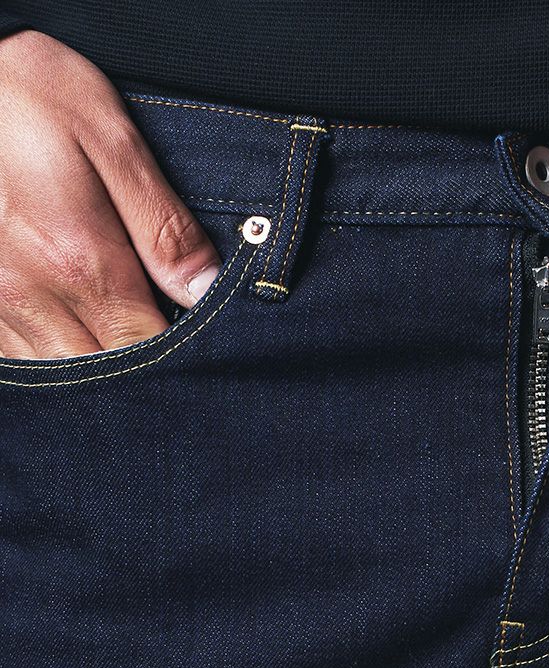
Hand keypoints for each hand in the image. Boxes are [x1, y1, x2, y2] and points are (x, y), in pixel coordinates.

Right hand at [0, 30, 219, 358]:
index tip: (207, 346)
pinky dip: (57, 356)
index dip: (181, 356)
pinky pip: (21, 356)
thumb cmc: (28, 93)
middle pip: (101, 373)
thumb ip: (162, 225)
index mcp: (78, 259)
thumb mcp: (110, 138)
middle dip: (142, 371)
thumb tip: (208, 290)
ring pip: (58, 373)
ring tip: (128, 337)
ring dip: (99, 369)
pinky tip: (81, 332)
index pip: (145, 346)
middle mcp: (30, 294)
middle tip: (173, 347)